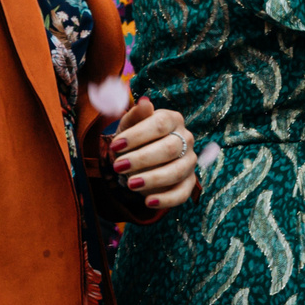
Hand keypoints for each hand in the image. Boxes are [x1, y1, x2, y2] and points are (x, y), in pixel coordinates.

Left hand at [108, 97, 200, 211]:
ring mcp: (189, 161)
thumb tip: (143, 101)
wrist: (139, 161)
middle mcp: (186, 138)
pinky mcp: (188, 182)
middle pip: (170, 147)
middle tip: (118, 166)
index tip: (114, 145)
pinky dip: (166, 199)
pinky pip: (182, 193)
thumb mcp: (128, 126)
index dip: (137, 135)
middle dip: (142, 158)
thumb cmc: (134, 140)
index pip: (160, 123)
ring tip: (130, 184)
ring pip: (177, 170)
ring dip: (153, 178)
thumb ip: (135, 115)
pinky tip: (148, 202)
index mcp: (172, 119)